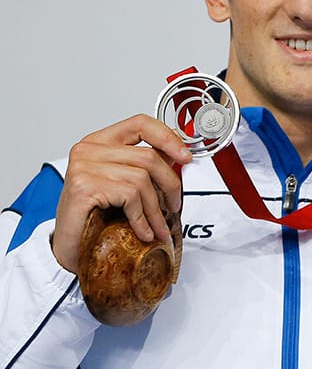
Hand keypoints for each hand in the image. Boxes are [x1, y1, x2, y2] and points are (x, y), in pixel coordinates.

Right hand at [51, 114, 191, 273]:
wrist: (69, 244)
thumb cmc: (94, 215)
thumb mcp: (124, 183)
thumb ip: (146, 166)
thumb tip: (178, 157)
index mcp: (101, 141)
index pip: (141, 124)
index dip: (168, 138)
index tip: (185, 156)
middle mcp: (89, 149)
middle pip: (148, 157)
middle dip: (170, 185)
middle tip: (175, 205)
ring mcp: (84, 166)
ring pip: (142, 179)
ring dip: (156, 209)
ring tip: (159, 226)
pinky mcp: (84, 186)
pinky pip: (129, 197)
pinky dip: (142, 218)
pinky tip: (144, 231)